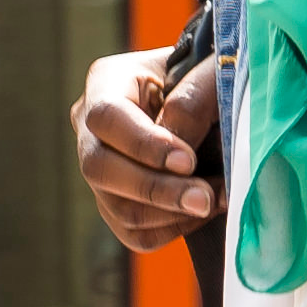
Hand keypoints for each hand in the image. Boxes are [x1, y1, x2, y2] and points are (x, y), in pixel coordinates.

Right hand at [77, 47, 227, 250]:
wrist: (212, 99)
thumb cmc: (208, 76)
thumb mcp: (204, 72)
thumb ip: (191, 102)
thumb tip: (180, 162)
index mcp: (107, 82)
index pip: (106, 117)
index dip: (143, 144)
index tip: (188, 160)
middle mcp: (91, 128)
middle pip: (99, 169)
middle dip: (156, 189)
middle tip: (204, 198)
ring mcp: (101, 170)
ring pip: (118, 209)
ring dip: (171, 213)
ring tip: (216, 200)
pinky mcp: (116, 204)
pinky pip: (135, 234)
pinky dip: (173, 229)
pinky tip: (203, 212)